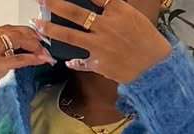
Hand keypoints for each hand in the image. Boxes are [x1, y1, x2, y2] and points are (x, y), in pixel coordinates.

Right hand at [0, 26, 52, 108]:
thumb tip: (11, 54)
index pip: (3, 29)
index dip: (21, 31)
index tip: (33, 37)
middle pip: (11, 31)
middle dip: (30, 36)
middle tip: (42, 44)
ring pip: (15, 40)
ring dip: (33, 45)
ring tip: (43, 53)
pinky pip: (17, 59)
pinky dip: (31, 58)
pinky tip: (39, 60)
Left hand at [36, 1, 170, 83]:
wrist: (155, 67)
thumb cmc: (147, 39)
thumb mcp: (132, 16)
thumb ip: (113, 8)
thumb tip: (100, 3)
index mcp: (116, 11)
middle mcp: (105, 26)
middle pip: (75, 13)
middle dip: (55, 4)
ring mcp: (100, 46)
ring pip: (71, 36)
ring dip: (51, 30)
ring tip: (37, 25)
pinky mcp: (99, 64)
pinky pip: (81, 62)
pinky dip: (73, 61)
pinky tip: (65, 59)